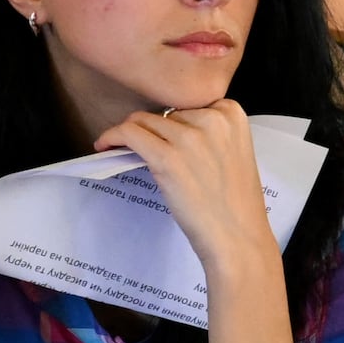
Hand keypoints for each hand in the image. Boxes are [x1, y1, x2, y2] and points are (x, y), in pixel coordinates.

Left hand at [98, 103, 288, 286]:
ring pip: (144, 121)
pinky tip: (105, 146)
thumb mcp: (234, 154)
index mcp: (232, 114)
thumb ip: (210, 135)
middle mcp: (212, 119)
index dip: (176, 123)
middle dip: (156, 131)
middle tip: (149, 153)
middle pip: (166, 113)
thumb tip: (167, 129)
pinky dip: (112, 136)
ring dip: (132, 135)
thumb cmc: (237, 205)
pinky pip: (128, 134)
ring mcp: (189, 138)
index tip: (167, 139)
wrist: (238, 238)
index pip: (190, 104)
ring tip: (124, 149)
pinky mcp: (167, 158)